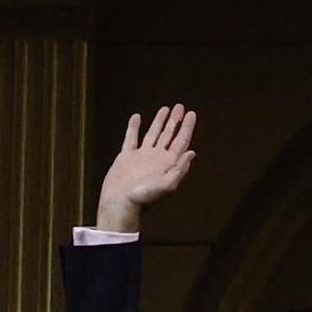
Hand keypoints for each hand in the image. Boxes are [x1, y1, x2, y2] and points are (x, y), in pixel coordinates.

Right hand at [95, 103, 196, 231]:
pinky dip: (134, 127)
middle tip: (180, 107)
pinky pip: (131, 138)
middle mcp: (157, 158)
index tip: (191, 113)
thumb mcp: (167, 186)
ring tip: (166, 109)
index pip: (181, 141)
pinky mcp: (127, 156)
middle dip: (176, 121)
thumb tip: (191, 153)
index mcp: (168, 163)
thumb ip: (179, 169)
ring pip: (153, 134)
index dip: (187, 127)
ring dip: (159, 121)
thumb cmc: (143, 199)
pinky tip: (137, 117)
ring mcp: (142, 156)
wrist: (120, 204)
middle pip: (169, 135)